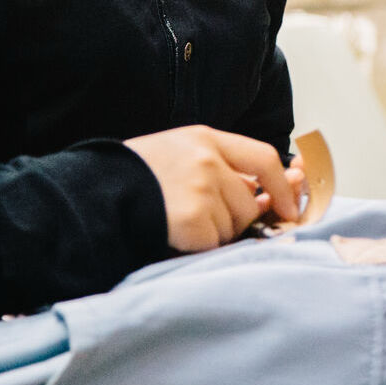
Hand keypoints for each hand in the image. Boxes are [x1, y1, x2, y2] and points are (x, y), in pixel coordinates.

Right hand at [124, 126, 299, 251]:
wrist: (97, 192)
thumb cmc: (136, 175)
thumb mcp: (178, 154)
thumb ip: (220, 168)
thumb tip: (268, 196)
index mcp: (205, 138)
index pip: (264, 158)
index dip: (281, 187)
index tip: (288, 207)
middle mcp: (208, 159)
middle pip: (248, 202)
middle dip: (235, 220)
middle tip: (201, 219)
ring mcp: (201, 188)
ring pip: (233, 226)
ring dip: (214, 233)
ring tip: (179, 220)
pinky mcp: (193, 218)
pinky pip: (214, 243)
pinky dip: (198, 246)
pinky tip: (174, 232)